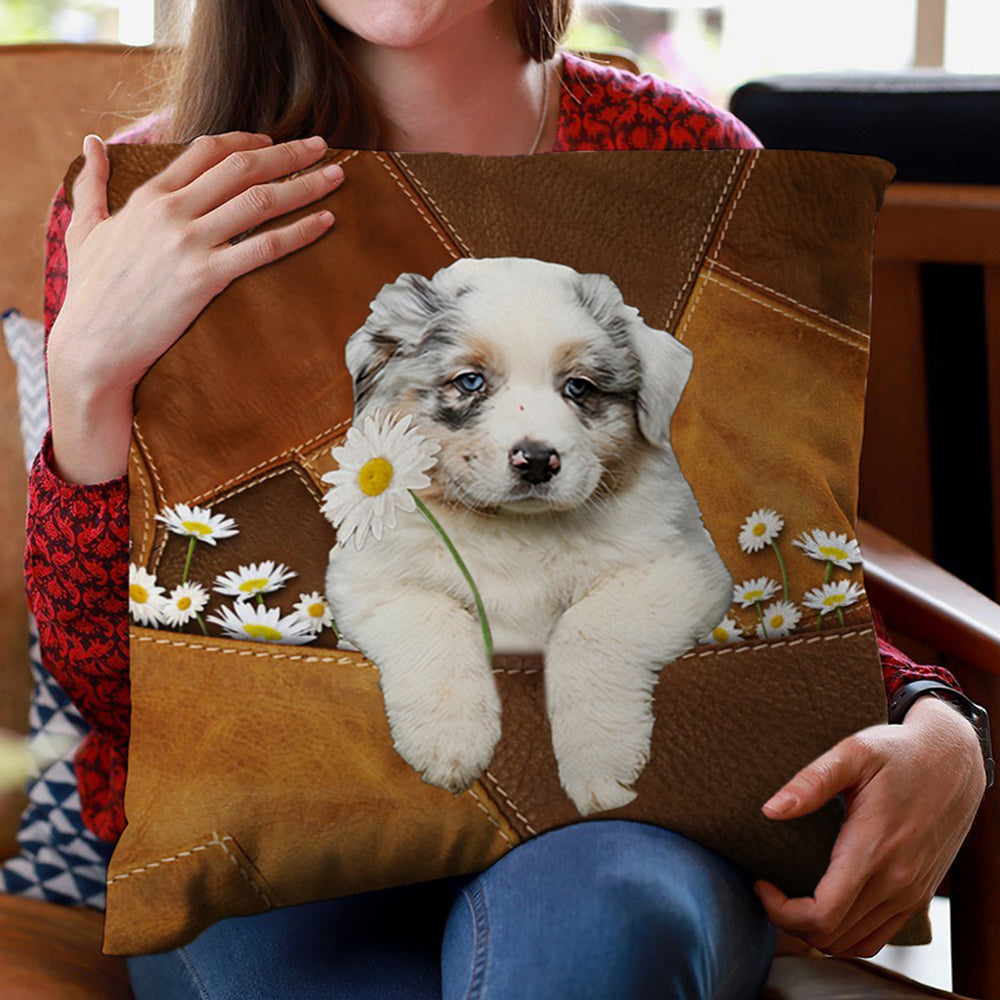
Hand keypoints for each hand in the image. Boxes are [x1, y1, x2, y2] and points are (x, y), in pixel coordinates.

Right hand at [47, 130, 344, 483]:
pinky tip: (326, 221)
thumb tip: (91, 142)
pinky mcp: (206, 277)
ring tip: (336, 176)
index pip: (207, 150)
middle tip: (322, 145)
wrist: (92, 345)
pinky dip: (300, 231)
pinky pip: (264, 247)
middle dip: (288, 152)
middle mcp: (172, 212)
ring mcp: (190, 243)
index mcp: (149, 196)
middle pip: (242, 167)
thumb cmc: (90, 292)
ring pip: (260, 201)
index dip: (247, 141)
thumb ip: (91, 184)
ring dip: (304, 184)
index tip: (273, 141)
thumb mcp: (84, 230)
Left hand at [753, 695, 986, 957]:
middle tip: (769, 888)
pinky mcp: (918, 895)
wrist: (953, 762)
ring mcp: (910, 893)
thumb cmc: (899, 753)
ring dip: (816, 932)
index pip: (822, 914)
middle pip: (832, 936)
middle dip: (789, 921)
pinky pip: (877, 936)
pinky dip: (845, 934)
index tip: (761, 883)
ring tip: (790, 898)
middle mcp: (896, 881)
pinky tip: (825, 906)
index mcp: (873, 849)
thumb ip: (811, 782)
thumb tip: (771, 810)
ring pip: (854, 943)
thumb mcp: (853, 752)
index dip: (781, 911)